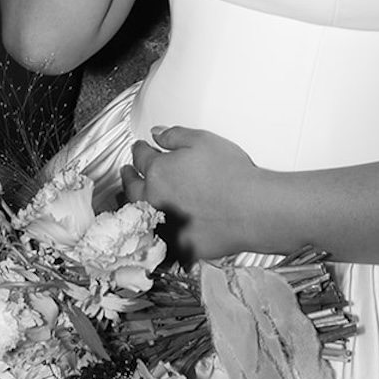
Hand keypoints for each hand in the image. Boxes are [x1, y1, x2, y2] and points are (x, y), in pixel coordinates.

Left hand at [122, 126, 259, 261]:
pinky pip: (158, 237)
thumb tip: (157, 134)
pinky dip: (153, 229)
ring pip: (140, 214)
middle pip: (132, 186)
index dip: (138, 149)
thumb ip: (174, 135)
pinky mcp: (177, 245)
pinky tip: (156, 225)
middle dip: (128, 176)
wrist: (251, 210)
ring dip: (134, 204)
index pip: (140, 157)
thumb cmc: (232, 175)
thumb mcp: (202, 140)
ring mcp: (164, 224)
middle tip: (127, 171)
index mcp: (158, 171)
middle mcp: (154, 199)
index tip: (139, 147)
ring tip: (132, 199)